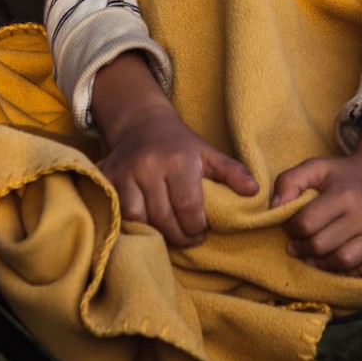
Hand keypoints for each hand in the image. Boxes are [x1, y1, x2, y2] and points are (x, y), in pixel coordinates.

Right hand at [92, 52, 257, 246]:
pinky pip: (117, 213)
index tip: (202, 230)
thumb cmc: (180, 143)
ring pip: (138, 219)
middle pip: (163, 218)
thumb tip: (255, 192)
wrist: (141, 123)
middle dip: (179, 235)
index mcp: (178, 160)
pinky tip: (145, 224)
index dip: (197, 227)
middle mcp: (149, 165)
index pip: (188, 207)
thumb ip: (232, 172)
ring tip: (167, 230)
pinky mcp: (106, 177)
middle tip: (188, 237)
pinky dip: (130, 224)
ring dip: (155, 232)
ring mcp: (124, 172)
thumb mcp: (208, 153)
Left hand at [270, 113, 361, 276]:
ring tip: (315, 252)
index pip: (306, 223)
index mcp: (345, 194)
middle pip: (321, 246)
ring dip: (322, 262)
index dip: (291, 228)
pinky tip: (340, 259)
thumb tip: (275, 208)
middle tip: (298, 243)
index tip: (291, 225)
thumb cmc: (343, 176)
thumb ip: (289, 181)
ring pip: (342, 263)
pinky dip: (351, 271)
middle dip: (302, 247)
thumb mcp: (315, 167)